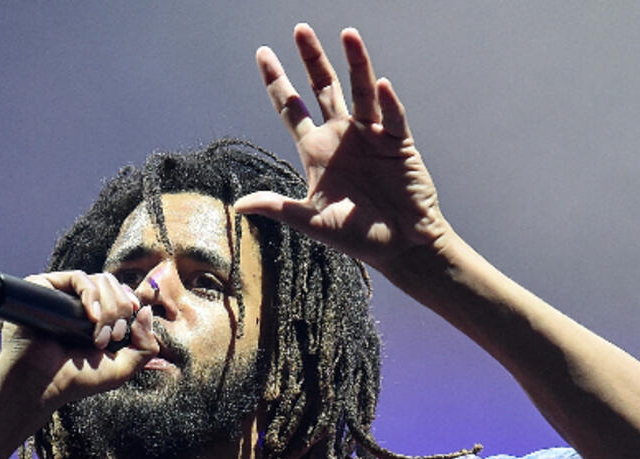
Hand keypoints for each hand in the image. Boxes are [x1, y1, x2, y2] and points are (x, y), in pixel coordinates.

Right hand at [0, 270, 157, 411]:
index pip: (121, 293)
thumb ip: (146, 346)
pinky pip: (78, 277)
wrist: (41, 385)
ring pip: (99, 280)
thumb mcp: (122, 368)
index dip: (131, 301)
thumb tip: (146, 310)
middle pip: (113, 285)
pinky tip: (92, 316)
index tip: (135, 314)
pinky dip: (91, 294)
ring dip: (108, 308)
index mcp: (97, 317)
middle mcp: (79, 304)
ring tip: (99, 336)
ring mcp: (63, 295)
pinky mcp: (46, 288)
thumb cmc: (76, 379)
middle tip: (111, 338)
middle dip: (120, 311)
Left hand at [234, 24, 455, 278]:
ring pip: (361, 91)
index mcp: (316, 152)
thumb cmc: (357, 237)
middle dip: (312, 59)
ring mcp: (371, 136)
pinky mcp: (399, 142)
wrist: (401, 247)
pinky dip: (388, 101)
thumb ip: (278, 207)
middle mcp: (341, 136)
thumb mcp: (312, 221)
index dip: (277, 82)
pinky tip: (382, 84)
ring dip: (356, 63)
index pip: (291, 109)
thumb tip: (238, 204)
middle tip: (300, 30)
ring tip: (347, 34)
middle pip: (324, 88)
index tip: (263, 53)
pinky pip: (392, 116)